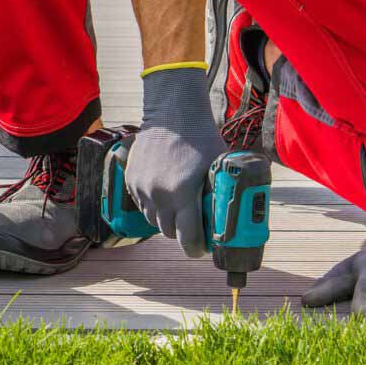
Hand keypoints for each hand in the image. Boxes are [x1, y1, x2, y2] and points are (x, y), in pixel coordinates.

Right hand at [125, 65, 226, 257]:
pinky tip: (165, 193)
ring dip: (166, 219)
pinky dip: (153, 205)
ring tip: (179, 209)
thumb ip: (221, 193)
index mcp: (183, 193)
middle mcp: (159, 194)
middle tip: (194, 227)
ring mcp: (142, 187)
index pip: (187, 237)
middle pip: (168, 232)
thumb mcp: (218, 168)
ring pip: (154, 220)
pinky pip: (142, 204)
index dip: (196, 249)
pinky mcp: (131, 180)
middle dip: (182, 233)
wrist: (173, 114)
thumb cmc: (201, 139)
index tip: (202, 250)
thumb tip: (234, 218)